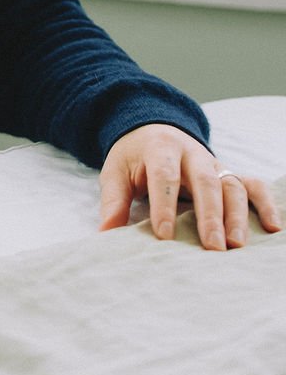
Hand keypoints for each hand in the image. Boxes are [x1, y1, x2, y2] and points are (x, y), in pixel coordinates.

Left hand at [99, 123, 281, 249]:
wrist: (152, 128)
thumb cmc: (134, 157)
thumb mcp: (116, 172)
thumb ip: (113, 201)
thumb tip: (105, 233)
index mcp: (160, 148)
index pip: (164, 175)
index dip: (164, 204)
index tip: (164, 235)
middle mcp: (192, 153)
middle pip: (205, 181)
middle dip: (209, 214)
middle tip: (212, 247)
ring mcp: (213, 162)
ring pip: (231, 184)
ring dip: (237, 215)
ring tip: (237, 245)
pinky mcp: (228, 172)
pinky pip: (252, 184)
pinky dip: (265, 202)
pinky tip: (273, 226)